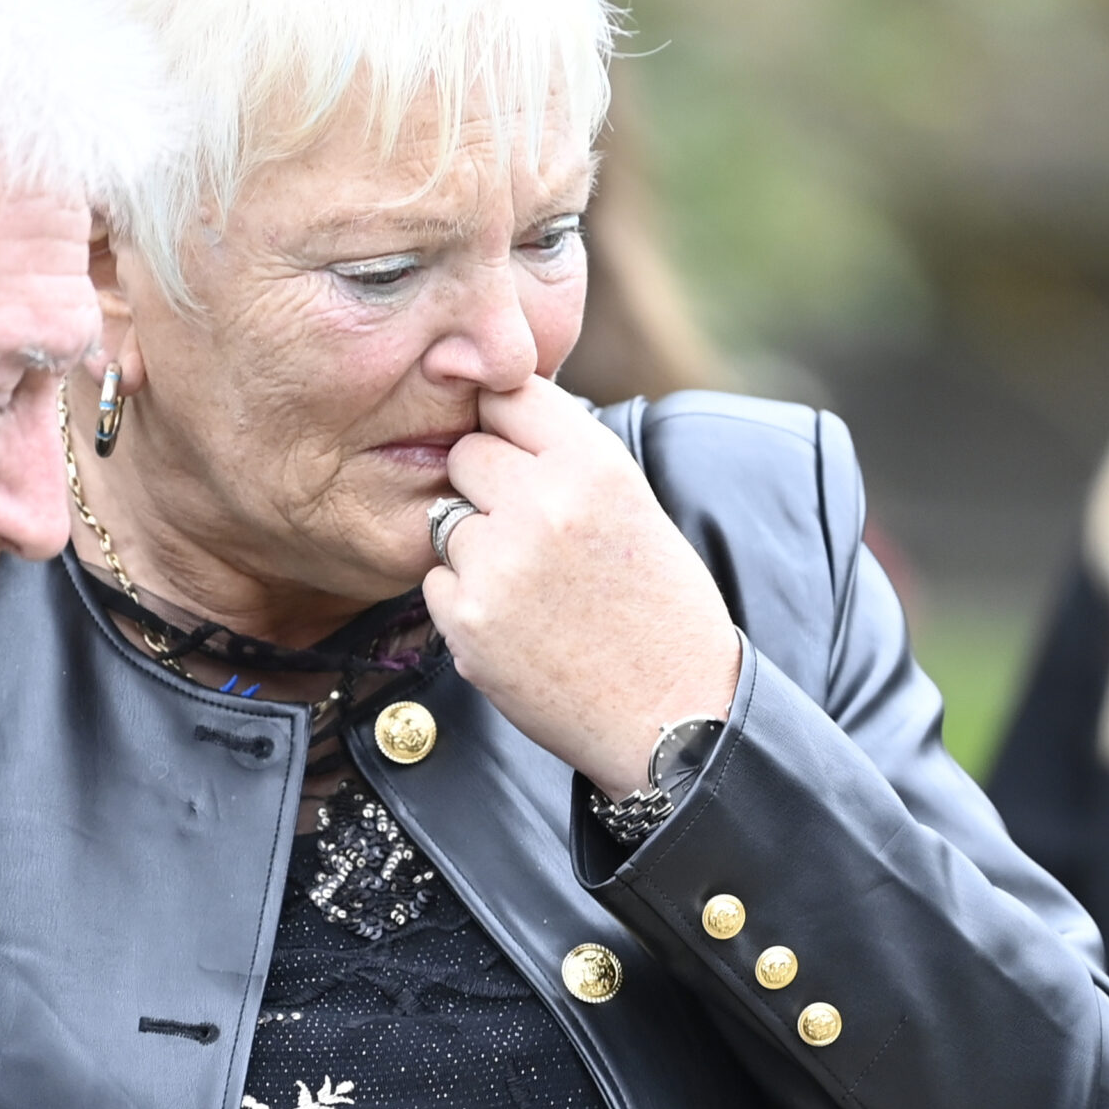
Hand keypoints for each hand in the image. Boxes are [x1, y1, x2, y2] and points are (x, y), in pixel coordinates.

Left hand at [422, 380, 740, 798]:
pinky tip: (518, 624)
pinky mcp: (467, 617)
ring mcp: (498, 561)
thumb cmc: (658, 607)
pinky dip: (465, 599)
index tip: (514, 446)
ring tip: (534, 586)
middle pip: (465, 453)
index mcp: (592, 463)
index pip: (507, 394)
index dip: (504, 421)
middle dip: (486, 485)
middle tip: (531, 531)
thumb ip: (565, 457)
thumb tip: (494, 412)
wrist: (672, 713)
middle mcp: (541, 502)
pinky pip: (437, 579)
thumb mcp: (631, 504)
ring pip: (445, 519)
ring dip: (474, 545)